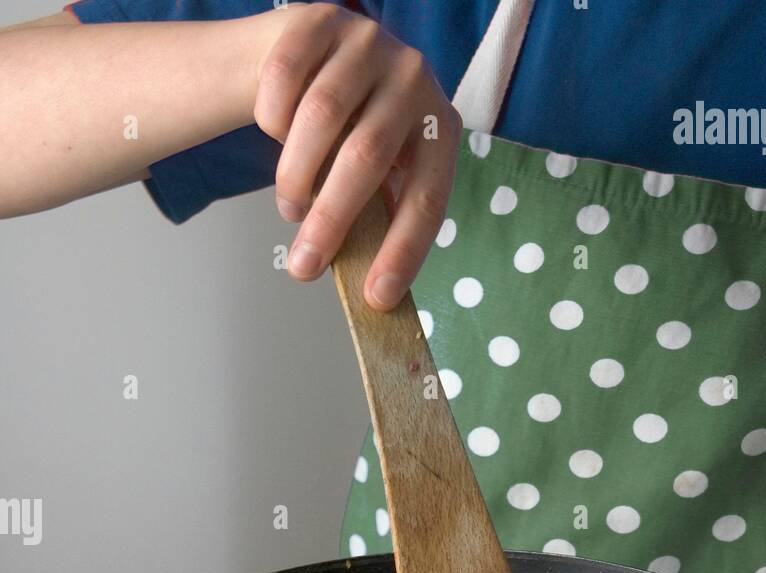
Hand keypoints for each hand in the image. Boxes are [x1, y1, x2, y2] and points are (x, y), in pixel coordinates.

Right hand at [254, 3, 460, 308]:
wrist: (312, 59)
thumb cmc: (347, 136)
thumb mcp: (376, 176)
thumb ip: (376, 217)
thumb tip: (370, 294)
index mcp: (439, 127)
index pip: (428, 198)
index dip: (402, 251)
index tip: (376, 298)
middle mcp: (414, 77)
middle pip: (368, 157)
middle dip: (331, 221)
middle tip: (303, 267)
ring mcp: (368, 42)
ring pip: (320, 118)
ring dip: (295, 175)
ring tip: (290, 206)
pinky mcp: (321, 20)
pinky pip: (284, 81)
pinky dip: (272, 120)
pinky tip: (277, 136)